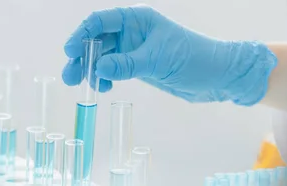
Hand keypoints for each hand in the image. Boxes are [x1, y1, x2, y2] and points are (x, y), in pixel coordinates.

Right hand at [62, 4, 276, 105]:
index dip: (82, 33)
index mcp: (138, 19)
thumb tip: (99, 68)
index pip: (101, 21)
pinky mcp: (139, 66)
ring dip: (91, 69)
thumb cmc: (193, 58)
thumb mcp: (158, 61)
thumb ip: (127, 64)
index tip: (69, 50)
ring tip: (82, 85)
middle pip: (98, 40)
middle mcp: (133, 31)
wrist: (217, 77)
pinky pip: (114, 70)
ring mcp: (134, 49)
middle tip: (70, 76)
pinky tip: (104, 88)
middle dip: (82, 56)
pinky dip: (106, 78)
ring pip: (103, 57)